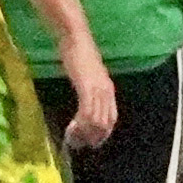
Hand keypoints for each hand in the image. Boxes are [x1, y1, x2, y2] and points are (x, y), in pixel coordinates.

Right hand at [57, 36, 116, 151]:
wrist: (75, 37)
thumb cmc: (77, 52)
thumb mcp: (86, 74)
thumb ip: (88, 86)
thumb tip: (84, 99)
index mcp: (107, 88)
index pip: (111, 118)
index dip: (103, 133)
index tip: (91, 142)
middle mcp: (106, 91)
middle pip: (106, 123)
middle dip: (93, 137)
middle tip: (79, 144)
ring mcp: (97, 89)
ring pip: (97, 121)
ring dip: (85, 133)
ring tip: (72, 139)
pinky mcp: (87, 87)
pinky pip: (87, 112)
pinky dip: (80, 124)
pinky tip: (71, 128)